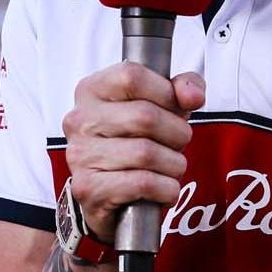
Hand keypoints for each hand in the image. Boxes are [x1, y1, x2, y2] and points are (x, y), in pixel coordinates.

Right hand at [63, 63, 205, 235]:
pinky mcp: (89, 189)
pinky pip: (143, 183)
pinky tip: (161, 188)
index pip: (132, 76)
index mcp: (91, 90)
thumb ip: (182, 89)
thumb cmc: (136, 143)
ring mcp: (80, 155)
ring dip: (174, 165)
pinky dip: (166, 189)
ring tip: (169, 168)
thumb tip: (192, 96)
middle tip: (177, 144)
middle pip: (145, 116)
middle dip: (177, 134)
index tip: (175, 108)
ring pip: (147, 153)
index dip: (165, 93)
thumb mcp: (161, 106)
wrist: (112, 195)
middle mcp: (79, 120)